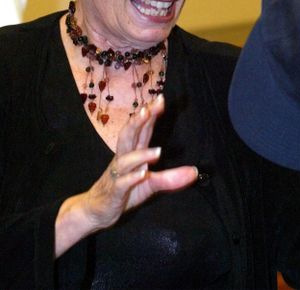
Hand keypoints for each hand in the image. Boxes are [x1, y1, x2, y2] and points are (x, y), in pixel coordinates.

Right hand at [83, 94, 197, 229]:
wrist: (95, 211)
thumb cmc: (124, 191)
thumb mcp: (149, 184)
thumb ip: (170, 177)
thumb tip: (194, 172)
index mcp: (132, 153)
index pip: (141, 130)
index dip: (149, 114)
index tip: (160, 99)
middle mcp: (123, 160)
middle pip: (128, 137)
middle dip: (138, 122)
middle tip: (148, 110)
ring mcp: (118, 175)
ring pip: (125, 160)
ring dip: (141, 154)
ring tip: (157, 151)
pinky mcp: (115, 191)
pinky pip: (122, 183)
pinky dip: (132, 178)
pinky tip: (143, 174)